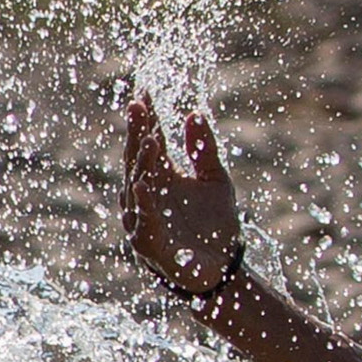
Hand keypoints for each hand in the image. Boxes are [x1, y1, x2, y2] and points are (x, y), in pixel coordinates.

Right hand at [119, 86, 246, 293]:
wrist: (224, 269)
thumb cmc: (216, 225)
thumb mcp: (215, 179)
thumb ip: (203, 149)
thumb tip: (194, 113)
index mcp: (161, 178)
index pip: (149, 142)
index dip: (146, 119)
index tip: (146, 92)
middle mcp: (147, 197)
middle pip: (137, 160)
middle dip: (136, 133)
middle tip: (138, 106)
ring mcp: (144, 220)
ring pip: (137, 188)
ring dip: (142, 163)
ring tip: (149, 137)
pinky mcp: (150, 246)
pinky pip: (143, 222)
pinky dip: (145, 203)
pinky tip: (146, 183)